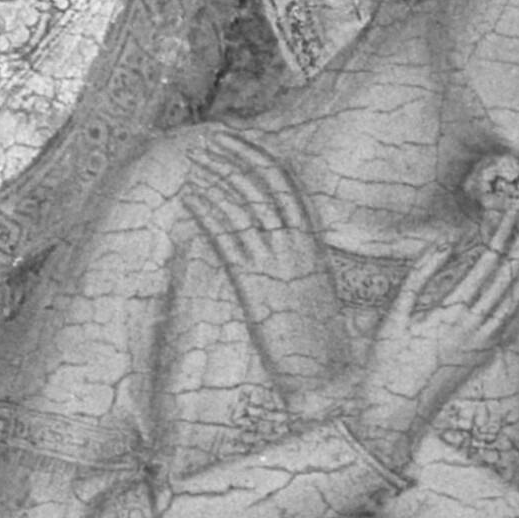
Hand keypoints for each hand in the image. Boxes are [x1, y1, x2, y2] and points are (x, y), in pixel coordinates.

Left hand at [185, 131, 349, 414]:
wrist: (326, 378)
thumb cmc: (318, 340)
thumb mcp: (313, 287)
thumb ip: (295, 257)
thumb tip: (273, 240)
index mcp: (314, 243)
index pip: (287, 184)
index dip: (260, 156)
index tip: (239, 140)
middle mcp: (296, 246)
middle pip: (263, 185)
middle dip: (235, 158)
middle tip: (208, 142)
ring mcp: (275, 262)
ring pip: (243, 205)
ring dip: (216, 179)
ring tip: (195, 164)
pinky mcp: (254, 283)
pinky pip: (227, 237)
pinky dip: (208, 212)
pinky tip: (192, 199)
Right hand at [351, 217, 518, 471]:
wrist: (396, 419)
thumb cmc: (386, 365)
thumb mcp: (395, 314)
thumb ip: (421, 274)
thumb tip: (448, 242)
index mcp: (452, 315)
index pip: (488, 265)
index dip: (504, 234)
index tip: (513, 208)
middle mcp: (477, 329)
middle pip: (512, 277)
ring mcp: (486, 344)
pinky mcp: (487, 356)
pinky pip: (517, 321)